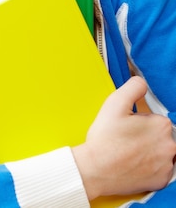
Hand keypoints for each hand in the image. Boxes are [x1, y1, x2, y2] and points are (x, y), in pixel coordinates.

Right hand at [72, 76, 175, 199]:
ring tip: (128, 152)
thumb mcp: (115, 102)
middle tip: (126, 138)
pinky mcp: (162, 181)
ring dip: (148, 150)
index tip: (128, 126)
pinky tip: (133, 163)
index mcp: (161, 125)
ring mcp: (167, 166)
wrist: (96, 170)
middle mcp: (170, 146)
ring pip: (160, 151)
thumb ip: (133, 86)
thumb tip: (142, 83)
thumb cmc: (105, 139)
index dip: (139, 120)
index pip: (155, 117)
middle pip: (159, 135)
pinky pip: (159, 169)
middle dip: (145, 134)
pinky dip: (149, 166)